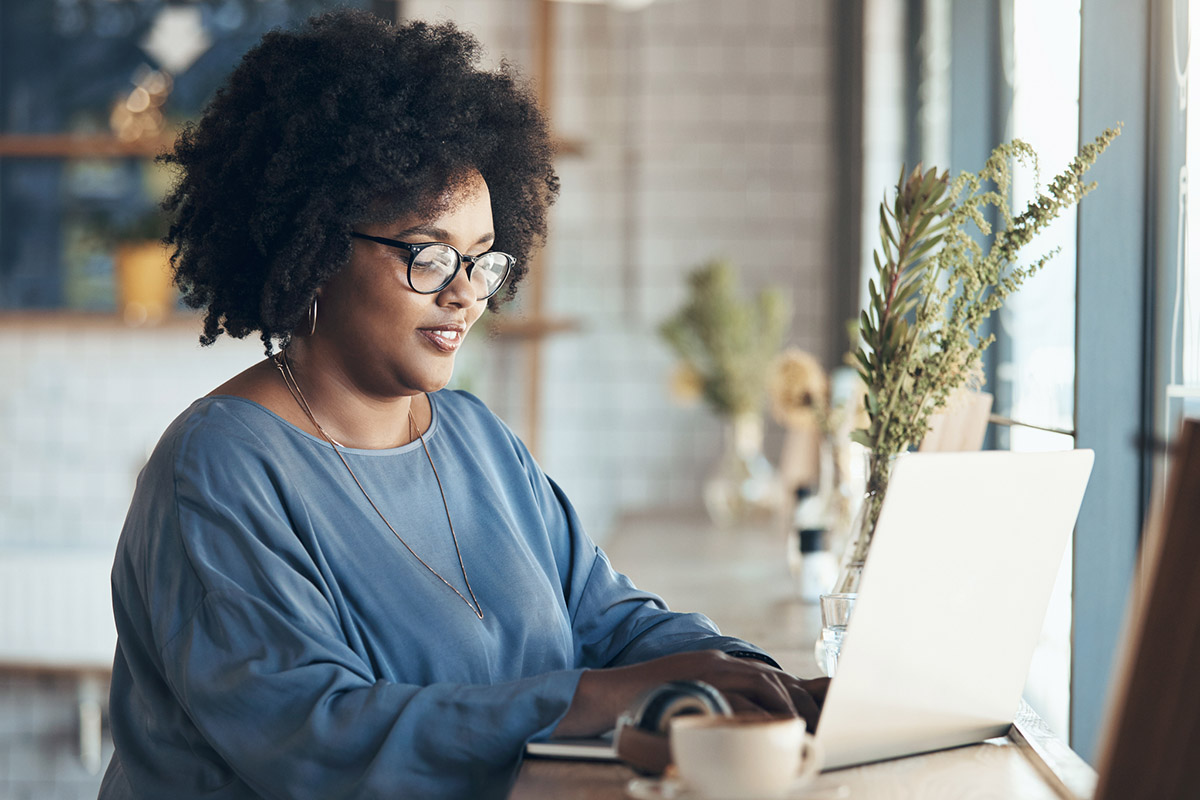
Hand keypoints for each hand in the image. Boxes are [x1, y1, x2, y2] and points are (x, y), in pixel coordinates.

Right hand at [554, 650, 829, 737]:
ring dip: (786, 707)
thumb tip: (752, 725)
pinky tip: (769, 728)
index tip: (815, 712)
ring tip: (798, 728)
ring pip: (763, 683)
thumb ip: (721, 703)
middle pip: (773, 678)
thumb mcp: (693, 697)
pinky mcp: (698, 683)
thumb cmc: (650, 702)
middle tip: (814, 725)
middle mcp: (719, 663)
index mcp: (720, 665)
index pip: (769, 676)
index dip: (798, 693)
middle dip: (800, 701)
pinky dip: (759, 713)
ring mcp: (708, 671)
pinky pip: (739, 699)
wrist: (611, 694)